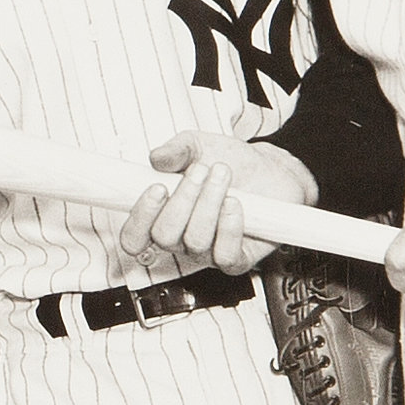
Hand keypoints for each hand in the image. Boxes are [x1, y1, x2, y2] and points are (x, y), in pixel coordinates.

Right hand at [117, 132, 317, 277]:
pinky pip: (225, 255)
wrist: (271, 169)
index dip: (140, 218)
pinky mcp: (237, 259)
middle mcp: (181, 239)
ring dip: (209, 203)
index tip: (157, 187)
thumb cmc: (230, 161)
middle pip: (164, 236)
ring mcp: (208, 252)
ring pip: (195, 241)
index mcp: (162, 218)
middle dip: (183, 199)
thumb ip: (175, 150)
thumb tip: (156, 158)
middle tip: (200, 170)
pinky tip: (235, 204)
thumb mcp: (198, 145)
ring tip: (223, 175)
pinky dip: (229, 228)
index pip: (134, 237)